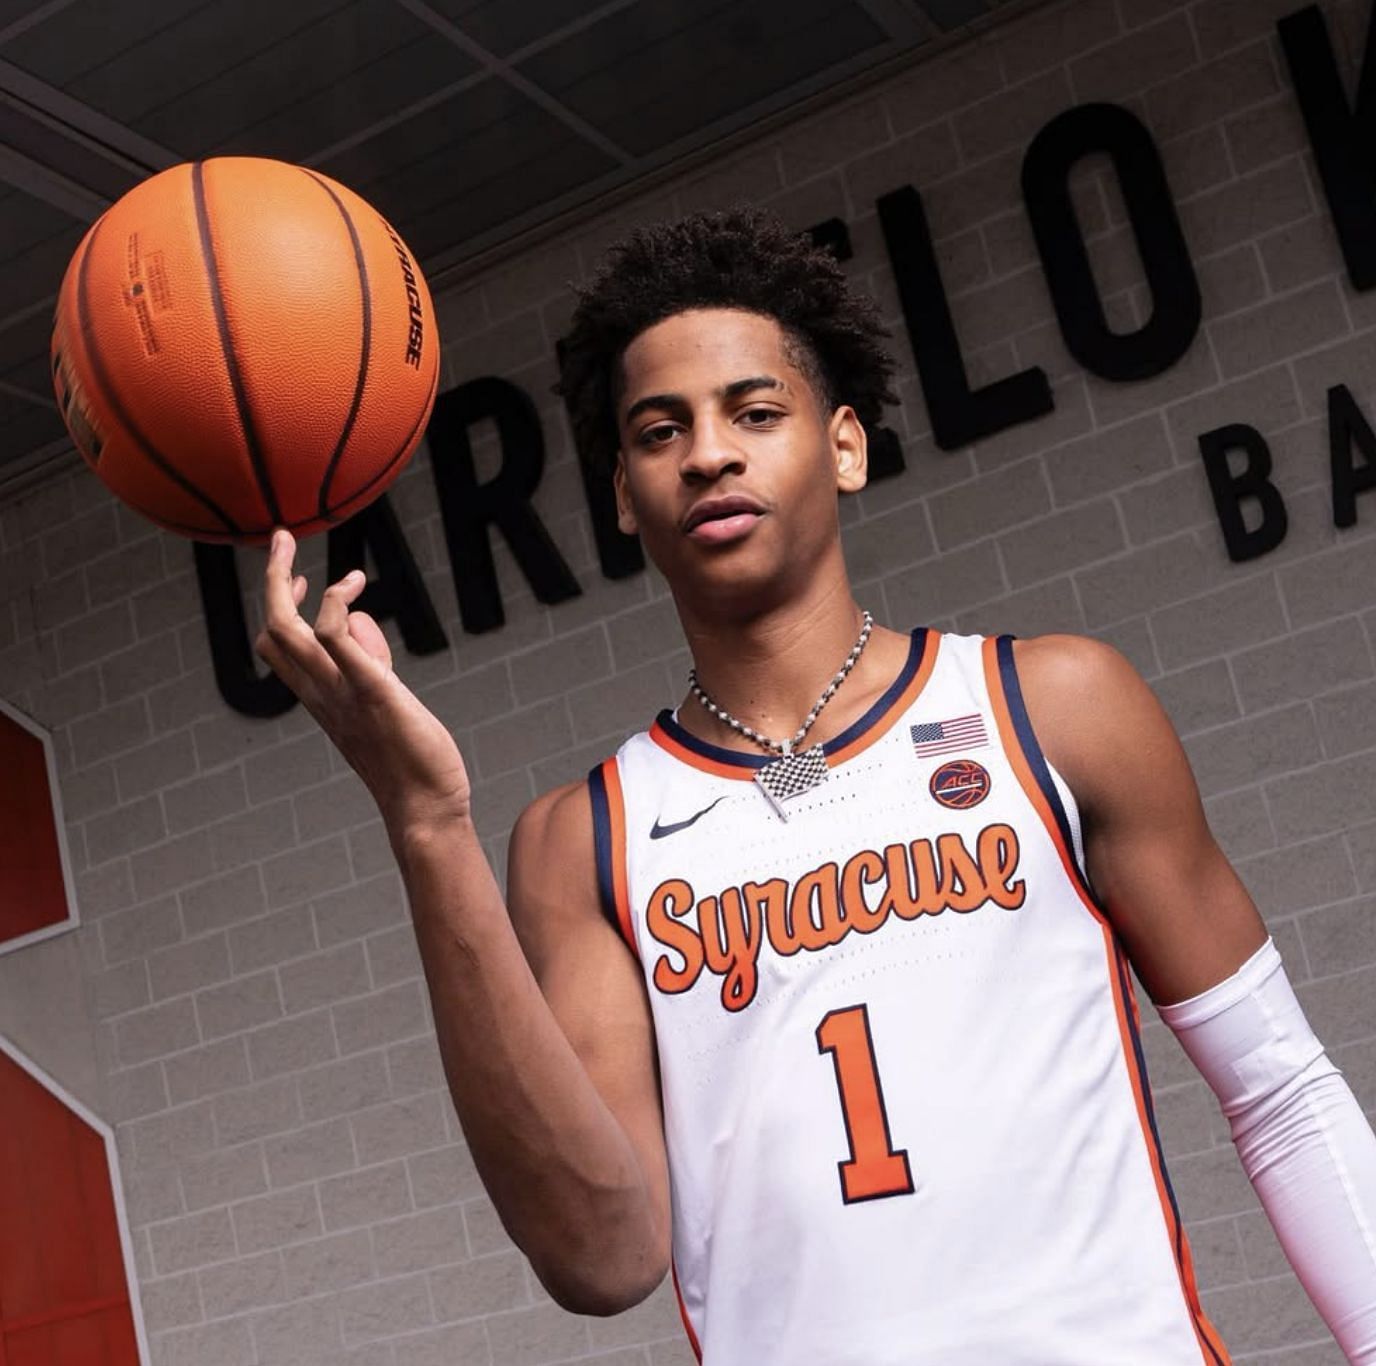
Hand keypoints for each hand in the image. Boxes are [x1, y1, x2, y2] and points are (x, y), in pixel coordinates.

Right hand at [254, 528, 471, 833]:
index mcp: (322, 699)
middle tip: (282, 538)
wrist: (425, 811)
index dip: (283, 607)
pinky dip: (335, 601)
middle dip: (273, 579)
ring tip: (310, 548)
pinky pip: (333, 636)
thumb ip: (372, 664)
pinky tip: (355, 583)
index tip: (301, 578)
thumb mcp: (387, 702)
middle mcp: (321, 695)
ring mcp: (341, 693)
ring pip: (286, 631)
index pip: (279, 647)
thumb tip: (361, 621)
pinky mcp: (371, 690)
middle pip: (271, 631)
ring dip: (286, 580)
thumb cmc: (412, 762)